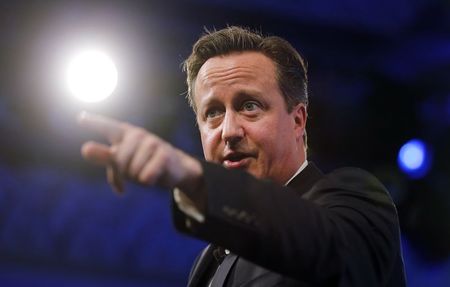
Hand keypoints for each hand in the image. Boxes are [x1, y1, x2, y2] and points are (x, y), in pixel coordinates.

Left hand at [77, 112, 201, 193]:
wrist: (175, 168)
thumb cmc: (144, 164)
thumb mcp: (121, 162)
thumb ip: (102, 155)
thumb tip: (84, 149)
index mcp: (123, 133)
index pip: (107, 127)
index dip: (93, 123)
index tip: (80, 118)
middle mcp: (137, 134)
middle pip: (118, 160)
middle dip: (124, 172)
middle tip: (134, 171)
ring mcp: (152, 141)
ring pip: (132, 170)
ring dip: (137, 177)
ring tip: (146, 171)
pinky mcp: (164, 153)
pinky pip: (146, 175)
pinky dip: (148, 180)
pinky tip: (154, 175)